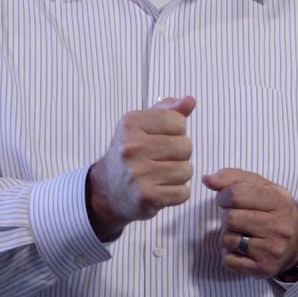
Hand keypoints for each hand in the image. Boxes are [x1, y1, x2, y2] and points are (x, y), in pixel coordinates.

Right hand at [86, 95, 195, 239]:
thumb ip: (168, 111)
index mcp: (131, 123)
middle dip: (179, 154)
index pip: (178, 121)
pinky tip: (160, 189)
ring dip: (179, 174)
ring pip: (187, 170)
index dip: (175, 131)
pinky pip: (184, 192)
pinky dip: (177, 193)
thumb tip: (190, 100)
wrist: (107, 190)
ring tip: (160, 175)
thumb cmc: (130, 152)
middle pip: (185, 146)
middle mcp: (132, 147)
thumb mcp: (142, 125)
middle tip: (159, 159)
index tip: (159, 139)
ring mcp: (139, 174)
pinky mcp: (147, 197)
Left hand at [202, 168, 297, 279]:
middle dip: (226, 216)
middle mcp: (279, 227)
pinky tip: (241, 249)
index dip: (223, 195)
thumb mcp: (261, 187)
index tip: (226, 199)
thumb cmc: (273, 210)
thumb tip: (207, 180)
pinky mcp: (263, 269)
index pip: (237, 194)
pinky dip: (229, 254)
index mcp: (279, 201)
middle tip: (235, 216)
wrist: (297, 243)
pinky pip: (229, 261)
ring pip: (228, 240)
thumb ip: (233, 178)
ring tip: (241, 233)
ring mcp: (272, 250)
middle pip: (231, 218)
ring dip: (227, 235)